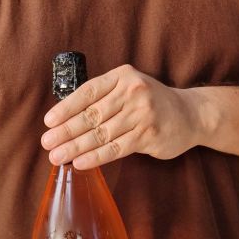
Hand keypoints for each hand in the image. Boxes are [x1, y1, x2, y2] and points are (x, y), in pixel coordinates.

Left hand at [41, 64, 197, 169]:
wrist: (191, 114)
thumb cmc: (152, 102)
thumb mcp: (130, 88)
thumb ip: (104, 97)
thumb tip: (66, 118)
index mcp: (122, 76)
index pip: (88, 92)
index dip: (66, 108)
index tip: (49, 121)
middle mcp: (132, 92)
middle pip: (92, 115)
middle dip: (66, 131)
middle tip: (47, 143)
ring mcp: (142, 114)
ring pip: (101, 134)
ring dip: (75, 147)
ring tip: (58, 156)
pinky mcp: (148, 135)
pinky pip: (115, 148)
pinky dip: (95, 157)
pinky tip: (80, 162)